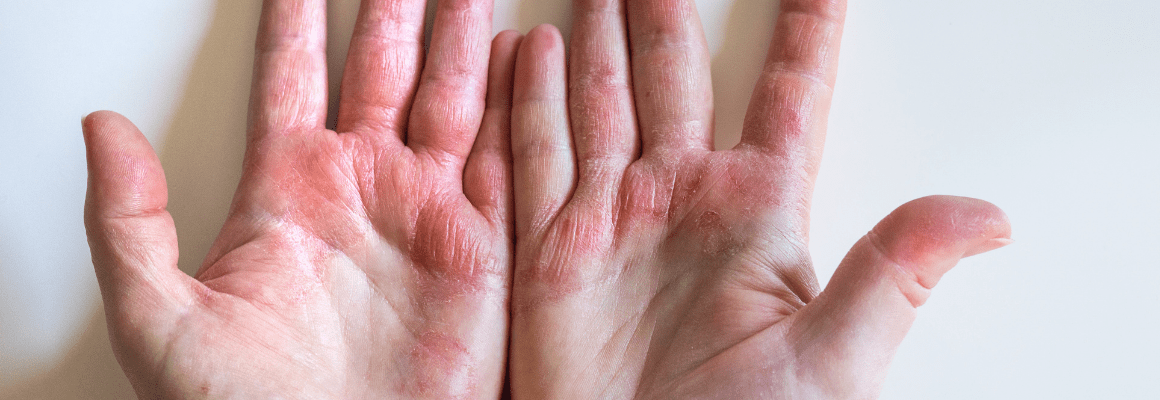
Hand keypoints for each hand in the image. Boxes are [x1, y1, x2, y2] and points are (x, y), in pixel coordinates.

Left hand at [83, 0, 519, 396]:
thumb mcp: (159, 319)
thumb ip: (129, 220)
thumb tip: (100, 128)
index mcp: (286, 190)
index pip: (291, 77)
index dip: (294, 19)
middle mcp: (361, 189)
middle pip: (381, 69)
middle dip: (393, 9)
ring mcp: (425, 213)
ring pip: (450, 98)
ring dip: (461, 40)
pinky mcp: (481, 247)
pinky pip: (504, 160)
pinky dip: (518, 106)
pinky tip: (523, 59)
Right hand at [507, 0, 1010, 397]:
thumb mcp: (836, 357)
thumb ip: (893, 271)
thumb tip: (989, 217)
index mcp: (757, 212)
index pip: (788, 94)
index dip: (805, 30)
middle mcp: (681, 201)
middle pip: (673, 77)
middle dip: (664, 17)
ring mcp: (611, 221)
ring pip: (599, 101)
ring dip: (592, 45)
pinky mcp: (548, 253)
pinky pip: (530, 158)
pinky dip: (523, 105)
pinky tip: (524, 58)